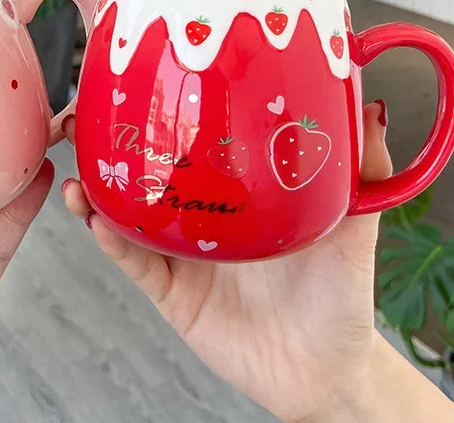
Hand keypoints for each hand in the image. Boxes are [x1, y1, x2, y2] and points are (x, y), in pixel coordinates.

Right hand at [63, 105, 391, 422]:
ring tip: (81, 161)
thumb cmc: (339, 297)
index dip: (162, 113)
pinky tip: (97, 217)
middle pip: (147, 172)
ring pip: (128, 213)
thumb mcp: (351, 228)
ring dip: (99, 188)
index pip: (192, 143)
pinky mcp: (170, 291)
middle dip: (113, 144)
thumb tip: (372, 109)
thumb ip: (360, 174)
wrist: (323, 373)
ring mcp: (181, 252)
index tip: (138, 79)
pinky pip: (134, 261)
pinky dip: (112, 240)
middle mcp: (202, 216)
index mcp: (237, 192)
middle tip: (87, 114)